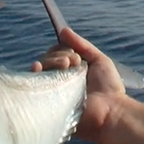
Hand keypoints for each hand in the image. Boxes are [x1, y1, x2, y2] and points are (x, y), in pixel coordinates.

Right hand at [30, 27, 127, 143]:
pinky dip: (34, 73)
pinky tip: (37, 68)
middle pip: (47, 59)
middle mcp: (58, 79)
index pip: (57, 54)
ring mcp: (51, 91)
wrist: (110, 113)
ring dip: (51, 62)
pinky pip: (33, 84)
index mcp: (70, 71)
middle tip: (73, 64)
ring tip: (66, 68)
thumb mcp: (99, 61)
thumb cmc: (109, 89)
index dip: (63, 52)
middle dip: (58, 57)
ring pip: (41, 69)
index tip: (76, 58)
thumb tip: (63, 30)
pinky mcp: (45, 101)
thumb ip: (82, 45)